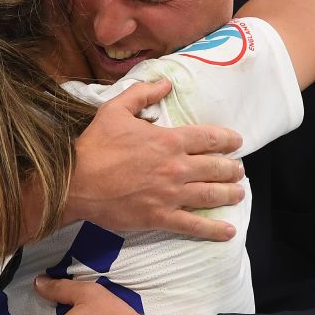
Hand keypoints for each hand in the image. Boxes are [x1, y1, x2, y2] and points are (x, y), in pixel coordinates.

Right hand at [66, 79, 244, 240]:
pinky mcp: (161, 217)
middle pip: (217, 168)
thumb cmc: (95, 146)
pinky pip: (194, 225)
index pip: (210, 138)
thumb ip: (143, 93)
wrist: (74, 182)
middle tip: (239, 171)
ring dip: (230, 194)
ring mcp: (171, 194)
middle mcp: (176, 167)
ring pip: (212, 195)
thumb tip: (166, 84)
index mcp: (169, 140)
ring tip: (239, 193)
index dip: (228, 140)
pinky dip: (215, 229)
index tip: (237, 142)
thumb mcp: (115, 109)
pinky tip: (228, 231)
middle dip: (233, 169)